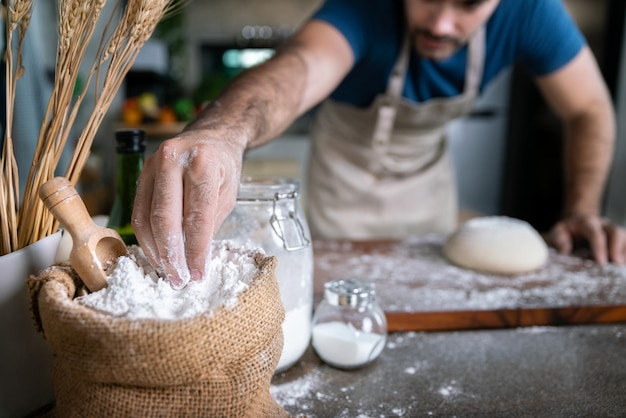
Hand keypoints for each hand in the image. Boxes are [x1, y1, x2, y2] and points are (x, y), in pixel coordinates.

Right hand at [132, 129, 243, 288]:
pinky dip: (146, 237)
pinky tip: (156, 253)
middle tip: (178, 280)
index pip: (197, 216)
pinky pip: (138, 211)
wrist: (212, 136)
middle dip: (171, 255)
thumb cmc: (223, 166)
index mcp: (202, 162)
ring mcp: (152, 165)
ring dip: (155, 250)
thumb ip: (209, 224)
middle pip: (165, 218)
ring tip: (167, 271)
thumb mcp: (227, 195)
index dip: (196, 250)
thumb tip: (194, 260)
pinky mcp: (141, 173)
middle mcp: (173, 159)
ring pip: (146, 217)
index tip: (198, 274)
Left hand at [546, 214, 625, 264]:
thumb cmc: (566, 231)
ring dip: (624, 251)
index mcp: (587, 222)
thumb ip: (558, 239)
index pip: (596, 233)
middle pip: (616, 232)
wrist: (575, 225)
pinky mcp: (618, 239)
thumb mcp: (557, 232)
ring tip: (620, 266)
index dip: (600, 247)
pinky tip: (622, 265)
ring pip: (625, 237)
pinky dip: (625, 254)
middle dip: (617, 248)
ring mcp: (612, 231)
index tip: (601, 263)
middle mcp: (603, 224)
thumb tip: (565, 251)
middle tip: (615, 264)